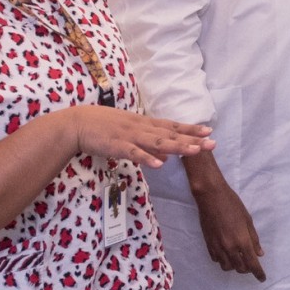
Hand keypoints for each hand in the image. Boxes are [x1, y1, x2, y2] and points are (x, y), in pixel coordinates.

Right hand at [68, 106, 214, 167]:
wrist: (77, 123)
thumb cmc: (102, 127)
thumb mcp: (128, 132)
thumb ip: (147, 143)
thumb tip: (164, 157)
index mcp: (144, 124)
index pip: (172, 126)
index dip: (191, 129)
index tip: (209, 131)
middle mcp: (141, 128)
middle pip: (171, 134)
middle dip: (192, 139)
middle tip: (212, 142)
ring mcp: (130, 136)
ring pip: (158, 142)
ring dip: (177, 146)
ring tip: (194, 151)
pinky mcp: (117, 145)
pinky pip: (134, 153)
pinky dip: (147, 158)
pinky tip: (160, 165)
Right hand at [193, 181, 265, 281]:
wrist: (211, 197)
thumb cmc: (233, 205)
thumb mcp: (248, 220)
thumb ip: (254, 239)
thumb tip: (259, 253)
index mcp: (242, 240)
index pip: (252, 263)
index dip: (258, 273)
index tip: (262, 278)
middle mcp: (229, 247)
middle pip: (239, 268)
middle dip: (247, 269)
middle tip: (251, 264)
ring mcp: (217, 247)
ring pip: (226, 267)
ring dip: (234, 266)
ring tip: (238, 258)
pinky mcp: (208, 244)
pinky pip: (216, 259)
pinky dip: (223, 260)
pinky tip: (226, 253)